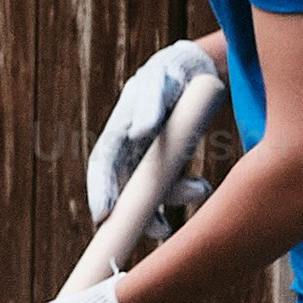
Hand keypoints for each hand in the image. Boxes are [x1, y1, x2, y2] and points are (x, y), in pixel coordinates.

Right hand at [85, 36, 233, 230]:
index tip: (103, 216)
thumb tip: (138, 132)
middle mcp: (129, 150)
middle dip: (137, 214)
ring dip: (172, 200)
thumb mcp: (159, 84)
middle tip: (158, 230)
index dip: (100, 190)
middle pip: (125, 188)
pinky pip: (172, 186)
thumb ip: (149, 104)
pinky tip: (203, 186)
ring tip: (200, 189)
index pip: (103, 164)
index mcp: (118, 131)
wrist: (192, 72)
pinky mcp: (168, 163)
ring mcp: (147, 159)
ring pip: (152, 192)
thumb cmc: (170, 75)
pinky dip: (186, 191)